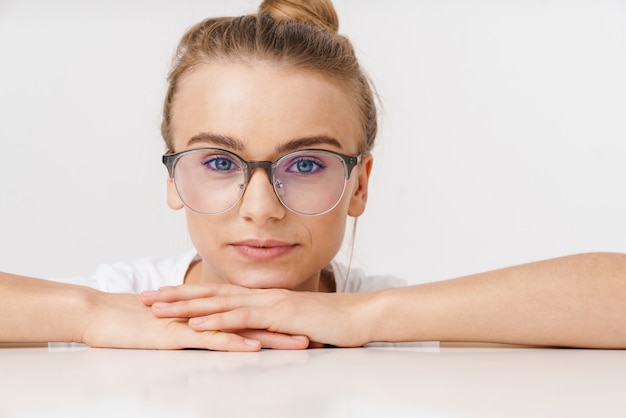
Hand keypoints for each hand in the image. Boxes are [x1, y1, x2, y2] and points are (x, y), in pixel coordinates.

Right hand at [82, 290, 308, 350]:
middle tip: (317, 334)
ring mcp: (194, 322)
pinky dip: (234, 343)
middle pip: (255, 320)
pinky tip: (253, 348)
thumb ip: (197, 326)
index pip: (251, 315)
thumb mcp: (175, 326)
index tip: (305, 327)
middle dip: (287, 328)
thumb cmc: (135, 323)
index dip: (279, 321)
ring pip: (241, 328)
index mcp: (209, 311)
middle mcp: (207, 313)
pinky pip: (210, 339)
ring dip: (271, 336)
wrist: (100, 315)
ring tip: (300, 343)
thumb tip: (217, 334)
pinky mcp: (177, 334)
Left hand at [141, 283, 374, 347]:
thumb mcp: (294, 326)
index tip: (163, 296)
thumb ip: (274, 328)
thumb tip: (259, 336)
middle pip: (211, 294)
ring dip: (187, 306)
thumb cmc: (331, 323)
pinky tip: (195, 325)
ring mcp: (271, 303)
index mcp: (263, 298)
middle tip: (145, 298)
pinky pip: (243, 318)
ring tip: (158, 309)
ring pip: (220, 303)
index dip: (189, 295)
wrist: (360, 316)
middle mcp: (262, 296)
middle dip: (176, 296)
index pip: (219, 294)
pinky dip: (217, 321)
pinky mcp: (281, 315)